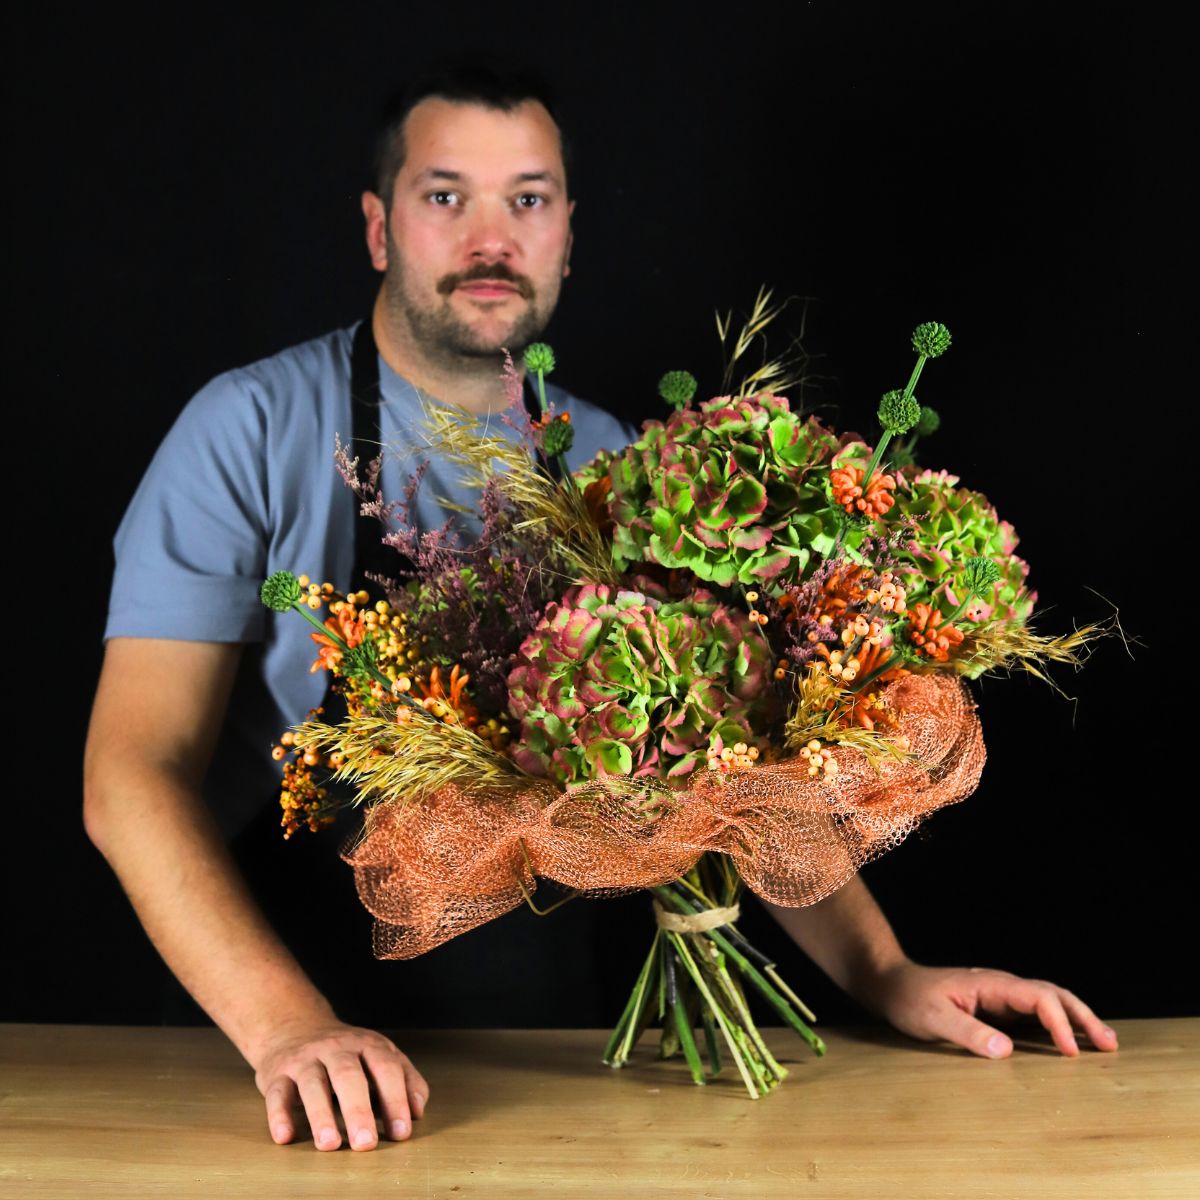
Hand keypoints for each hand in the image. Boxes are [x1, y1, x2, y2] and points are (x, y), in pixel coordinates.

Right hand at [253, 1020, 428, 1150]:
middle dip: (358, 1110)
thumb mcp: (378, 1056)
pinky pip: (277, 1093)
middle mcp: (335, 1048)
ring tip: (330, 1144)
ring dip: (321, 1115)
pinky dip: (279, 1115)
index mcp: (366, 1044)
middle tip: (366, 1143)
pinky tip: (286, 1136)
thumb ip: (405, 1079)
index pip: (385, 1068)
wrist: (294, 1027)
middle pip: (348, 1076)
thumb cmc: (346, 1053)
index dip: (396, 1099)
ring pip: (312, 1084)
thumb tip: (417, 1112)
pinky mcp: (277, 1074)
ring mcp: (305, 1059)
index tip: (402, 1132)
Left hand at [865, 961, 1119, 1058]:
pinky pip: (1036, 1013)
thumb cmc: (909, 999)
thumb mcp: (932, 1019)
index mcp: (989, 984)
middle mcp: (1000, 985)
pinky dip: (1059, 1024)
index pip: (1036, 997)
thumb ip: (967, 1033)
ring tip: (1104, 1042)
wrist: (892, 984)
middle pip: (1052, 994)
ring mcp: (1000, 995)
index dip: (1057, 1022)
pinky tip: (1071, 1040)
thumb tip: (1006, 1051)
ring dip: (1076, 1019)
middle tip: (1108, 1044)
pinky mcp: (997, 1007)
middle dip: (1082, 1016)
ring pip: (1048, 1001)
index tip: (1071, 1052)